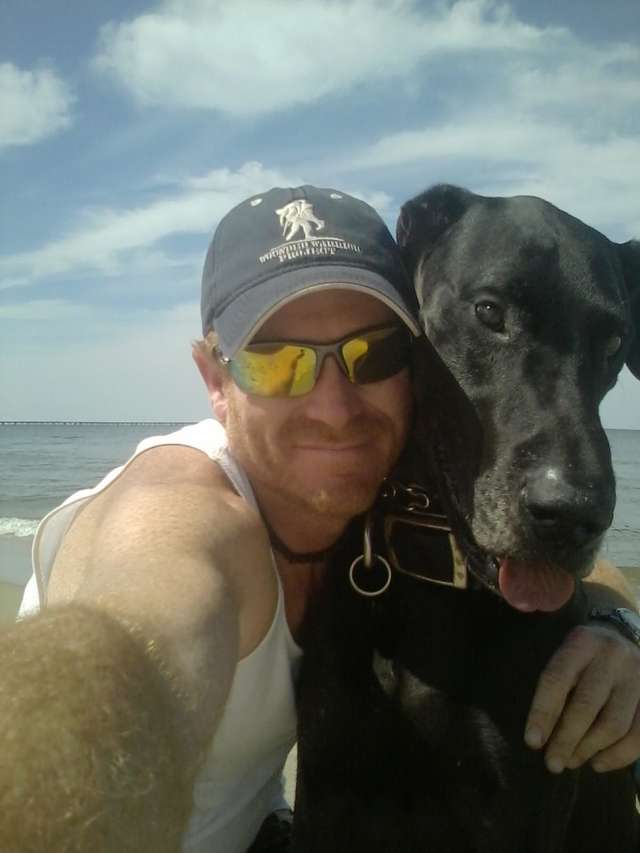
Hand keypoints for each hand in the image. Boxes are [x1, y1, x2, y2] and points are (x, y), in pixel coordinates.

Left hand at [524, 623, 639, 772]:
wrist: (623, 636)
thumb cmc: (583, 654)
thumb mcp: (566, 655)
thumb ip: (555, 687)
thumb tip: (539, 737)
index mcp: (582, 642)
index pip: (557, 679)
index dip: (542, 713)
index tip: (532, 742)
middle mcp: (612, 656)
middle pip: (586, 705)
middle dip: (566, 739)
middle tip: (552, 763)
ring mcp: (637, 677)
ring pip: (614, 725)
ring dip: (589, 750)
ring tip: (571, 762)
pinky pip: (638, 736)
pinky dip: (618, 756)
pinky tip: (597, 764)